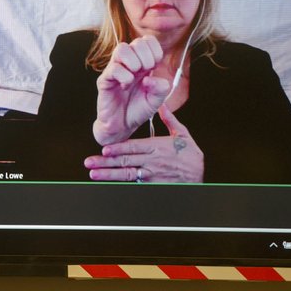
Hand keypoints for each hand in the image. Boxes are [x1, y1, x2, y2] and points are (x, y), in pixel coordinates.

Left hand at [84, 105, 203, 182]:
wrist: (200, 176)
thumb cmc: (191, 156)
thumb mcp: (183, 134)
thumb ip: (169, 120)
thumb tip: (162, 105)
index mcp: (157, 147)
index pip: (134, 148)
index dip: (118, 149)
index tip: (105, 149)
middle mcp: (152, 162)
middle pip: (126, 162)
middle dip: (106, 162)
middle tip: (90, 162)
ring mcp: (151, 175)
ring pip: (126, 174)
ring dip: (108, 174)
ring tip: (94, 174)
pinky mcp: (152, 185)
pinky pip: (134, 184)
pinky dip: (121, 183)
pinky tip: (109, 183)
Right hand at [93, 35, 170, 144]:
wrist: (122, 126)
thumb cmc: (138, 110)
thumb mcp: (156, 101)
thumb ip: (161, 88)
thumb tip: (150, 78)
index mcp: (142, 64)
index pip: (147, 41)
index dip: (154, 50)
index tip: (155, 66)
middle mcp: (128, 64)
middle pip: (136, 42)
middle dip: (146, 57)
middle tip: (145, 72)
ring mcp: (115, 70)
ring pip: (121, 48)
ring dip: (133, 62)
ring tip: (134, 77)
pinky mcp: (105, 80)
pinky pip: (114, 69)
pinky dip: (124, 77)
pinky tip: (125, 86)